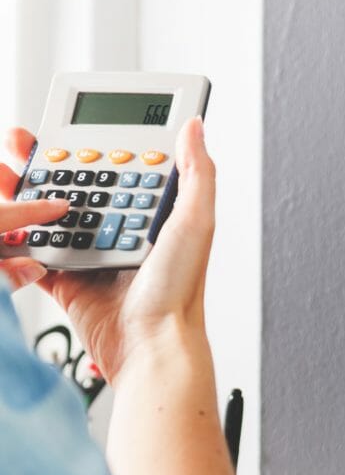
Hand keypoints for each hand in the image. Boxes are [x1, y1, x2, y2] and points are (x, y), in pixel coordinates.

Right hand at [3, 119, 215, 381]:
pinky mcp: (69, 283)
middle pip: (79, 187)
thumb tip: (194, 125)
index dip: (93, 144)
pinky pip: (36, 254)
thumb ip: (196, 173)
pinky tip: (6, 222)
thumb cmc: (180, 293)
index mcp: (154, 215)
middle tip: (20, 145)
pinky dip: (17, 240)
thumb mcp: (196, 223)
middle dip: (47, 164)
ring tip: (4, 175)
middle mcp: (124, 232)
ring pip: (51, 216)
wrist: (150, 349)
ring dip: (25, 195)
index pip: (120, 167)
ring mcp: (94, 256)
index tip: (66, 125)